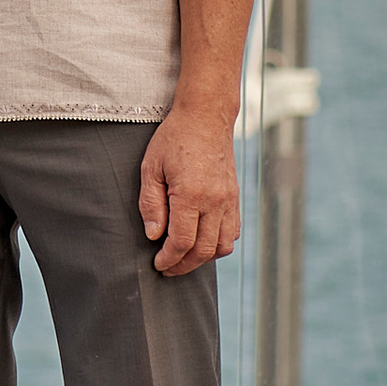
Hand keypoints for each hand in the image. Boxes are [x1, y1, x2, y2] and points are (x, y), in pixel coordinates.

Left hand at [137, 105, 238, 276]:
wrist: (206, 117)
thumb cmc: (174, 139)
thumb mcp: (151, 167)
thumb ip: (151, 204)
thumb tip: (154, 236)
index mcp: (192, 194)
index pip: (182, 241)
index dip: (169, 259)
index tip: (158, 264)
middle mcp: (215, 201)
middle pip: (203, 250)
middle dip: (183, 265)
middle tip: (167, 268)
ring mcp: (229, 200)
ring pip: (223, 246)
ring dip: (203, 258)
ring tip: (184, 258)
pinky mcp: (235, 198)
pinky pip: (232, 232)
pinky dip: (218, 244)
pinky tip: (202, 242)